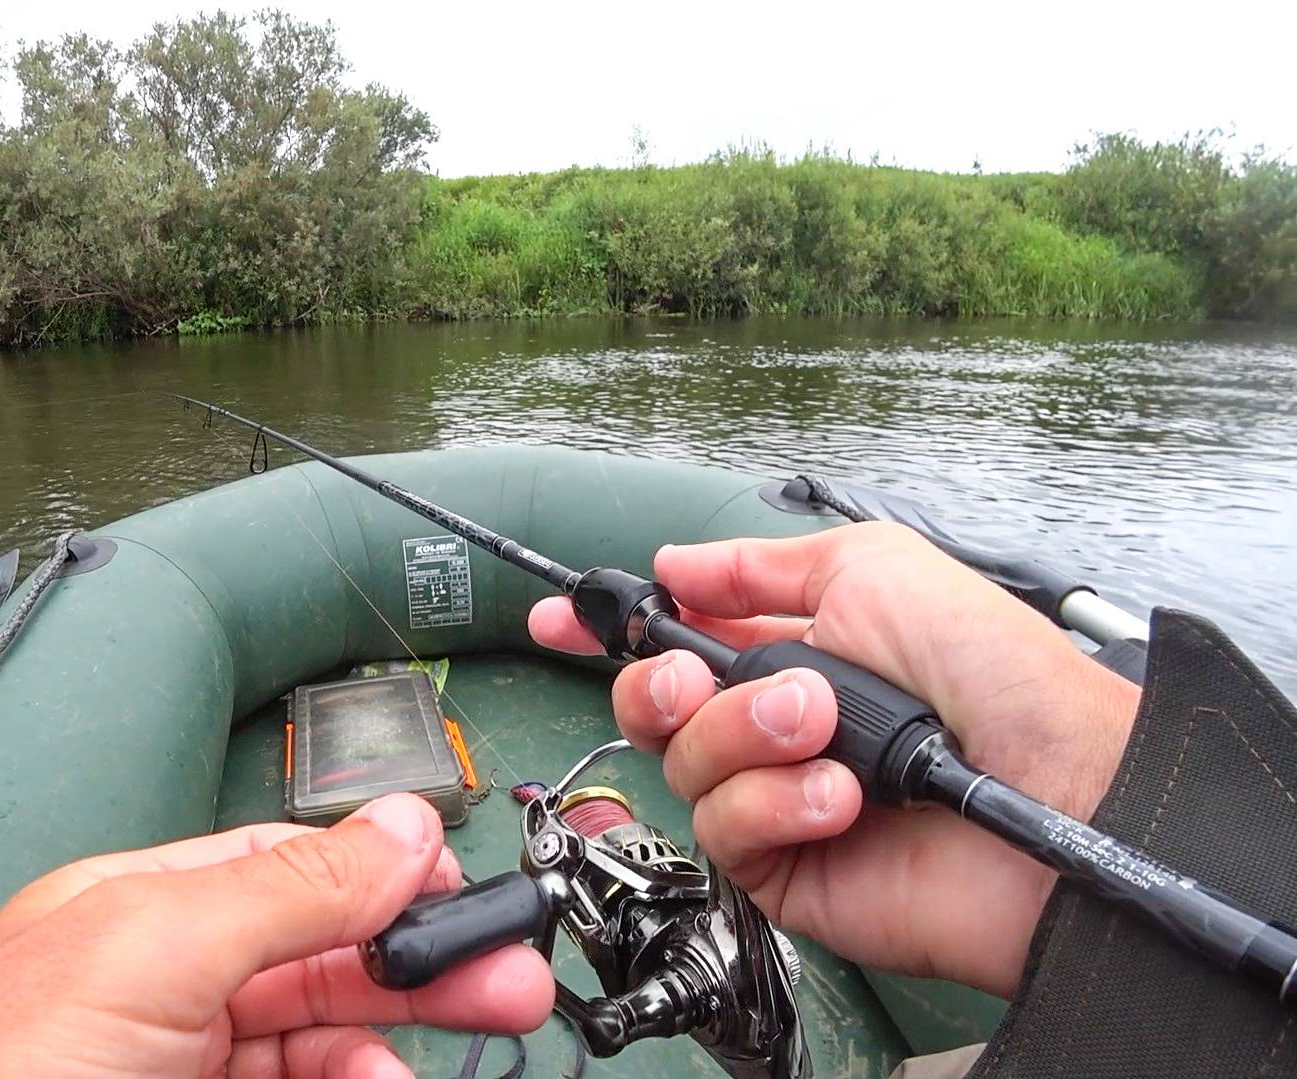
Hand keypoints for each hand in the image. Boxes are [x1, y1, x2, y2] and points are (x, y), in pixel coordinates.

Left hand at [0, 793, 552, 1076]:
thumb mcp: (147, 950)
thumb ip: (280, 888)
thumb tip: (395, 828)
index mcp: (140, 910)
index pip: (290, 872)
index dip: (387, 881)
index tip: (472, 900)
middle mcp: (161, 989)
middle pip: (322, 964)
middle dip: (420, 969)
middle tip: (514, 985)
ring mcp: (175, 1068)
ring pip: (317, 1048)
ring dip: (387, 1049)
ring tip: (442, 1052)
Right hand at [528, 522, 1139, 997]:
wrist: (1055, 789)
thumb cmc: (989, 674)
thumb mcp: (871, 569)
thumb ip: (757, 566)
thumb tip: (676, 561)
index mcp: (787, 649)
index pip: (671, 638)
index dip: (605, 628)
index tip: (556, 618)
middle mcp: (770, 727)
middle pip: (650, 704)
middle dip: (662, 683)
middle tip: (706, 678)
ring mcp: (774, 799)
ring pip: (681, 764)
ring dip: (746, 736)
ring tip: (825, 730)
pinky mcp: (782, 870)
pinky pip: (722, 830)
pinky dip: (776, 804)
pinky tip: (841, 799)